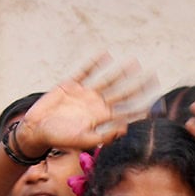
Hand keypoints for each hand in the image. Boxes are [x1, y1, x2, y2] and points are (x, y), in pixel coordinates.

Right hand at [19, 53, 153, 154]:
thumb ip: (104, 136)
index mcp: (103, 119)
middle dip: (138, 86)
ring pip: (108, 80)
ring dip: (121, 72)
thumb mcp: (83, 140)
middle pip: (123, 93)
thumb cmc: (60, 139)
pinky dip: (95, 64)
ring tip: (135, 63)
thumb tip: (125, 128)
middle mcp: (97, 105)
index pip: (127, 111)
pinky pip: (86, 72)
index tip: (157, 101)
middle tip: (154, 77)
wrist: (37, 130)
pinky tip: (105, 55)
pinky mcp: (72, 85)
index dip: (142, 106)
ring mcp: (86, 94)